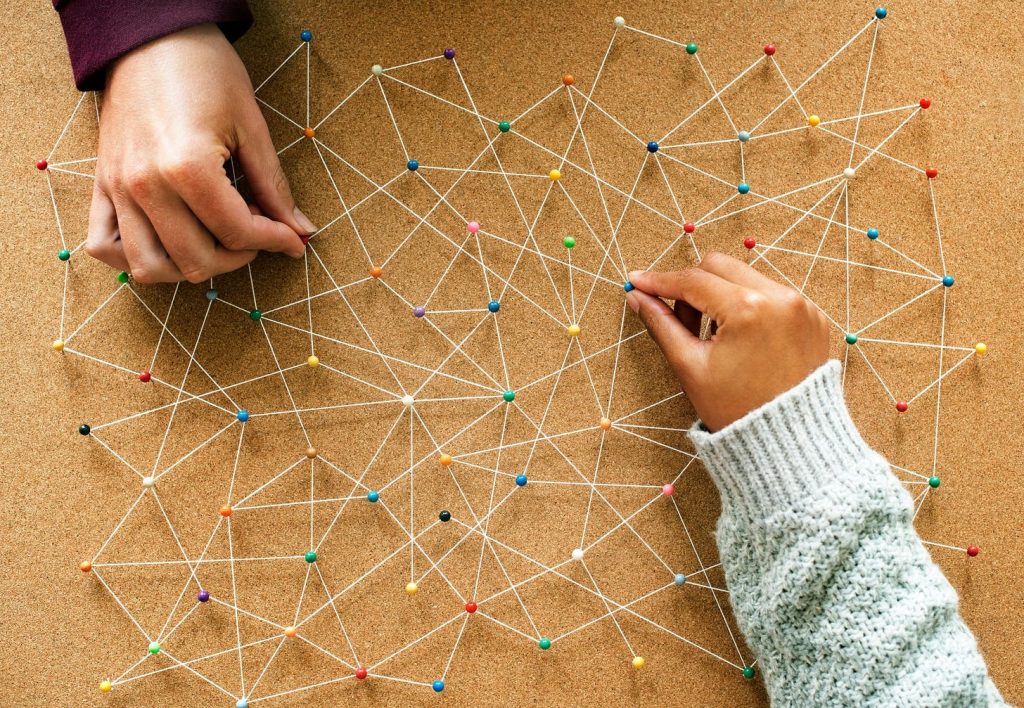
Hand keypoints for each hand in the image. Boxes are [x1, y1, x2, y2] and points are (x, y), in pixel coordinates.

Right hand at [86, 24, 314, 283]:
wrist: (151, 38)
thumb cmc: (205, 72)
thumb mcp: (251, 127)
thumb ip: (273, 187)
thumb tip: (299, 230)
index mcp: (186, 168)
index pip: (237, 233)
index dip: (275, 242)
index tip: (293, 241)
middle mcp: (145, 186)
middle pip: (196, 261)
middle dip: (238, 257)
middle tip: (257, 234)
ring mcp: (117, 189)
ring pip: (150, 267)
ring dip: (190, 267)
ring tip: (215, 240)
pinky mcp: (101, 185)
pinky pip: (104, 246)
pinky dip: (134, 257)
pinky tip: (168, 241)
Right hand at [625, 253, 829, 431]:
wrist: (789, 443)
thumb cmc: (738, 411)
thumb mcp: (690, 366)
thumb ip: (661, 324)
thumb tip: (638, 297)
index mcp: (749, 309)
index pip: (693, 280)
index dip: (660, 281)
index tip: (638, 281)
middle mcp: (780, 298)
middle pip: (719, 266)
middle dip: (692, 287)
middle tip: (682, 322)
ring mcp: (802, 306)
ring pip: (746, 277)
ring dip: (721, 296)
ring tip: (714, 338)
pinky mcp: (813, 316)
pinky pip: (772, 294)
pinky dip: (750, 306)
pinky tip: (741, 340)